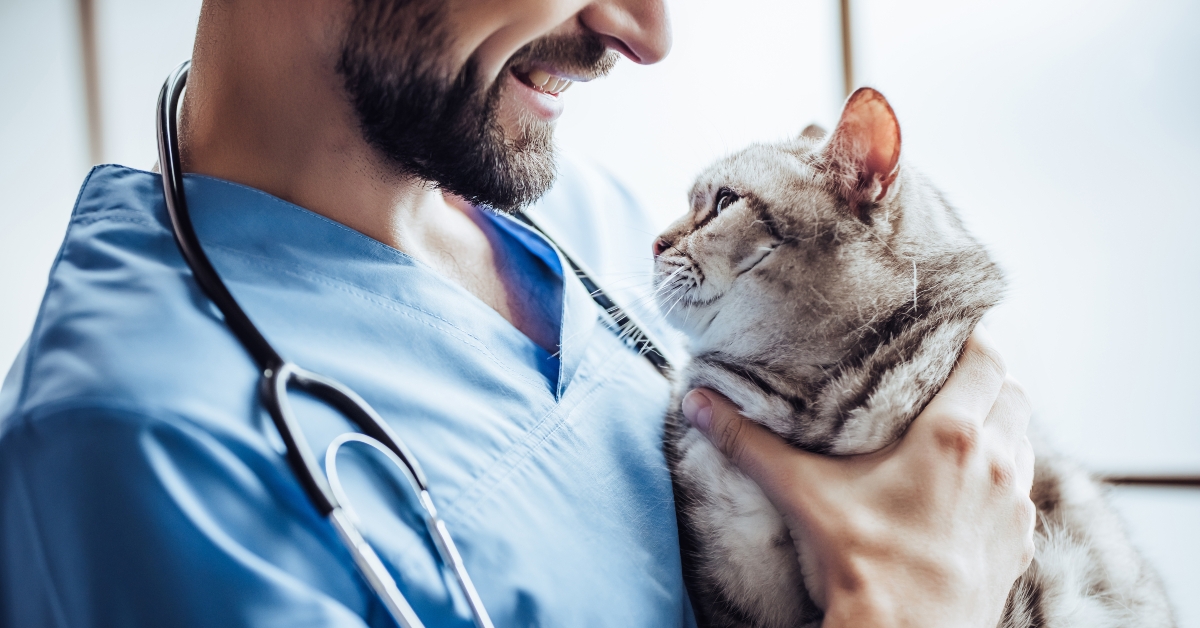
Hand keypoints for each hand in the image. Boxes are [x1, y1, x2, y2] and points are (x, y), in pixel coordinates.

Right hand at [681, 327, 1034, 627]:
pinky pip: (1022, 492)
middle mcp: (997, 462)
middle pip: (1013, 393)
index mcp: (952, 435)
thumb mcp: (802, 492)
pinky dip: (1003, 478)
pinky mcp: (1020, 544)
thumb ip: (750, 442)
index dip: (971, 339)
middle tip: (946, 378)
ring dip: (999, 427)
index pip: (986, 358)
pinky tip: (968, 489)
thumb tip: (698, 403)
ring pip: (1023, 441)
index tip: (948, 334)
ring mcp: (1015, 506)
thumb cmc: (860, 562)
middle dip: (986, 380)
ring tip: (959, 429)